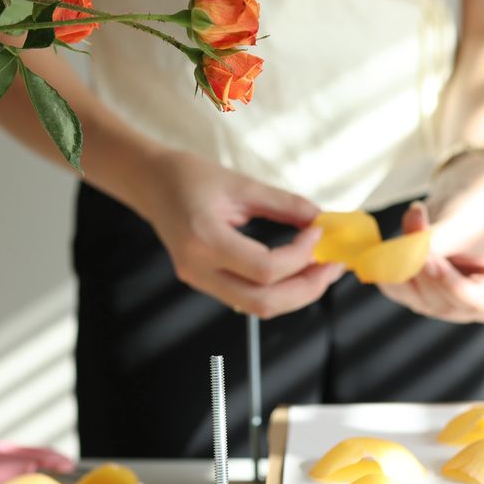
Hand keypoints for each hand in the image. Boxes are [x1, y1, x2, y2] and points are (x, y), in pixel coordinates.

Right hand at [133, 150, 345, 318]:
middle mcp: (198, 268)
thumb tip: (321, 218)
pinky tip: (296, 270)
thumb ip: (284, 204)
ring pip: (256, 307)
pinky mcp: (203, 281)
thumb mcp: (241, 183)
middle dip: (307, 288)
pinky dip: (277, 289)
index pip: (265, 268)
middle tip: (333, 266)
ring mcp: (198, 280)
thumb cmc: (188, 176)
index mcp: (204, 239)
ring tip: (321, 269)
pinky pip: (246, 297)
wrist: (150, 183)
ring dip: (296, 293)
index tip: (319, 232)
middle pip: (263, 302)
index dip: (301, 255)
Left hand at [377, 155, 483, 322]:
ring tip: (413, 220)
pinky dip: (392, 267)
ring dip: (404, 260)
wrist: (460, 202)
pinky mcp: (423, 300)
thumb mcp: (462, 223)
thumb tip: (406, 256)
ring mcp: (451, 307)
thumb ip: (436, 244)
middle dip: (421, 265)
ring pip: (416, 299)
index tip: (428, 257)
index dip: (445, 282)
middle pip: (442, 303)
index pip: (472, 301)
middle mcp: (481, 307)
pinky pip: (399, 292)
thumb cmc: (474, 209)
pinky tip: (399, 240)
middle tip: (414, 224)